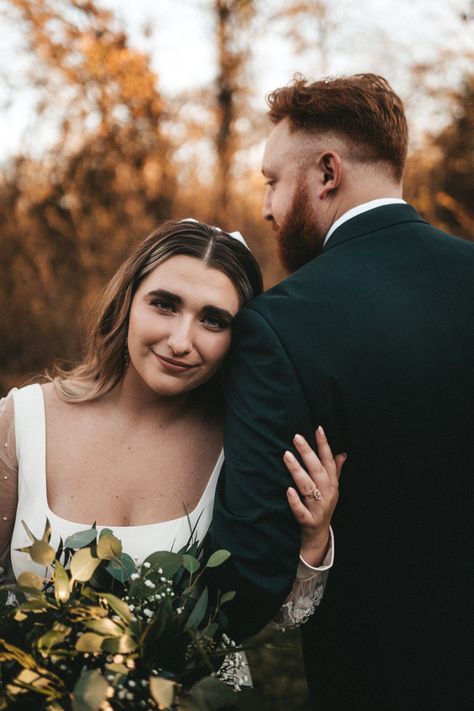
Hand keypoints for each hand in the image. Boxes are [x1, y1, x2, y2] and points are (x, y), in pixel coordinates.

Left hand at [284, 426, 345, 566]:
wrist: (318, 536)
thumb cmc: (323, 507)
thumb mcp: (331, 489)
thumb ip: (335, 471)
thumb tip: (342, 453)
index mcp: (332, 485)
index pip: (329, 461)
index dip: (324, 445)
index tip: (318, 428)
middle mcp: (327, 494)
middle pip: (318, 471)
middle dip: (308, 453)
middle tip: (296, 437)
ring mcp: (318, 508)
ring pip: (308, 487)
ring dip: (298, 471)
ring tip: (287, 455)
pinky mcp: (308, 521)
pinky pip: (301, 511)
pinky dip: (295, 501)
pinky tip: (287, 490)